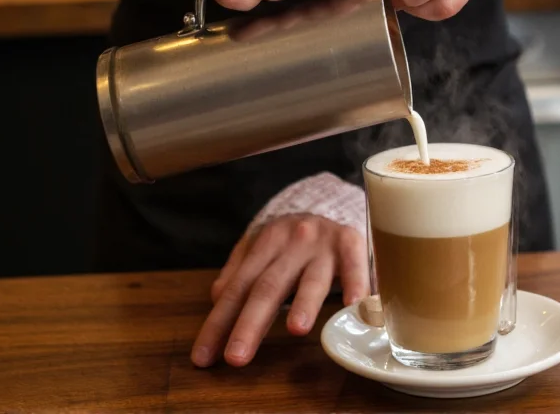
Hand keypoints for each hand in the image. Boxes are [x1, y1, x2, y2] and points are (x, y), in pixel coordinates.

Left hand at [190, 215, 368, 366]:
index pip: (236, 289)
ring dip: (303, 302)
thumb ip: (239, 272)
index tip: (204, 358)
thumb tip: (218, 299)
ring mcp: (321, 243)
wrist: (331, 200)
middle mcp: (290, 243)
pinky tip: (353, 304)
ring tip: (296, 329)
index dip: (218, 324)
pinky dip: (355, 282)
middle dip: (250, 323)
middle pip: (267, 287)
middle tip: (236, 357)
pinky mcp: (350, 241)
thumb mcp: (261, 248)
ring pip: (310, 277)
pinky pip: (354, 263)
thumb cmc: (292, 238)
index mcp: (262, 245)